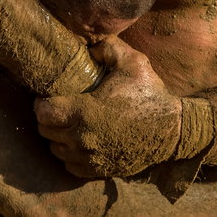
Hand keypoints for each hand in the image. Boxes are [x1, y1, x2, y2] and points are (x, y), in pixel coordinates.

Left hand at [34, 36, 180, 177]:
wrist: (173, 130)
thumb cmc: (150, 94)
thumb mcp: (132, 61)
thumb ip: (107, 47)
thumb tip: (89, 46)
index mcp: (84, 112)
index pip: (43, 112)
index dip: (42, 101)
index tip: (52, 94)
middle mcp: (82, 139)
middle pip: (45, 131)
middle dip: (49, 118)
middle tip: (60, 106)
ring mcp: (90, 158)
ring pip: (56, 150)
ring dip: (58, 137)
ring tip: (70, 124)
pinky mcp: (99, 171)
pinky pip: (71, 166)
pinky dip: (71, 155)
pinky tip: (81, 141)